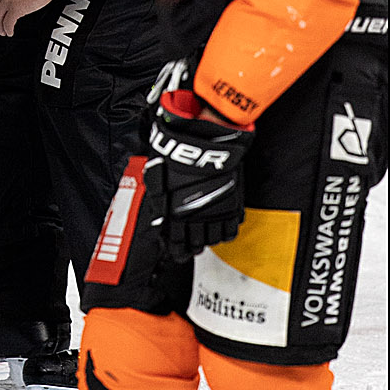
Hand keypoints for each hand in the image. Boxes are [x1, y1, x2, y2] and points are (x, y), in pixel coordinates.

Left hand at [145, 90, 254, 261]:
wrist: (205, 137)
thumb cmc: (177, 149)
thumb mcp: (157, 173)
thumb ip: (158, 197)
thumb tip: (156, 214)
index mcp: (173, 211)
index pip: (175, 241)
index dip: (175, 250)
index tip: (177, 253)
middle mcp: (195, 214)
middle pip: (195, 242)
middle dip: (192, 247)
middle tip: (191, 249)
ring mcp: (216, 210)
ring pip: (214, 237)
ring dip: (209, 240)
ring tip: (206, 240)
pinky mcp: (233, 202)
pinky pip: (232, 228)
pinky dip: (227, 232)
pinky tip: (223, 229)